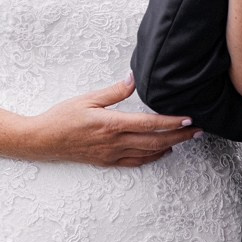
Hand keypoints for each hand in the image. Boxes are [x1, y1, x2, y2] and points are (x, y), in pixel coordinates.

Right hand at [27, 75, 199, 166]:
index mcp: (111, 124)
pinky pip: (135, 162)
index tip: (190, 119)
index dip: (172, 122)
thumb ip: (114, 91)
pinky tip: (162, 151)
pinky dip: (152, 157)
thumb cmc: (62, 117)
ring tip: (187, 139)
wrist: (42, 140)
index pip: (150, 124)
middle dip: (180, 136)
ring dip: (170, 146)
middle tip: (198, 131)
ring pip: (148, 153)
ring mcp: (111, 154)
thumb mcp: (88, 98)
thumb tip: (133, 79)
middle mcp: (114, 142)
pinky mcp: (106, 162)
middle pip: (155, 141)